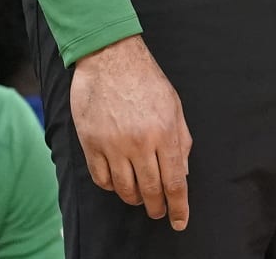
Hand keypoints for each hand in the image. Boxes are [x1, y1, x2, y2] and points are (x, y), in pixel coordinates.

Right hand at [70, 35, 192, 230]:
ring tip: (139, 197)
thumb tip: (183, 172)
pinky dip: (111, 187)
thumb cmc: (145, 78)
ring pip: (124, 189)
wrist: (109, 56)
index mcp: (164, 132)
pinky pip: (101, 178)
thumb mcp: (174, 105)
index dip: (179, 206)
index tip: (179, 220)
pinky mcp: (91, 142)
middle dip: (157, 207)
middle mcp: (140, 142)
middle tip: (159, 212)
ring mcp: (113, 144)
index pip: (175, 181)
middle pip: (150, 190)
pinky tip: (117, 182)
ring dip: (134, 199)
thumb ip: (181, 139)